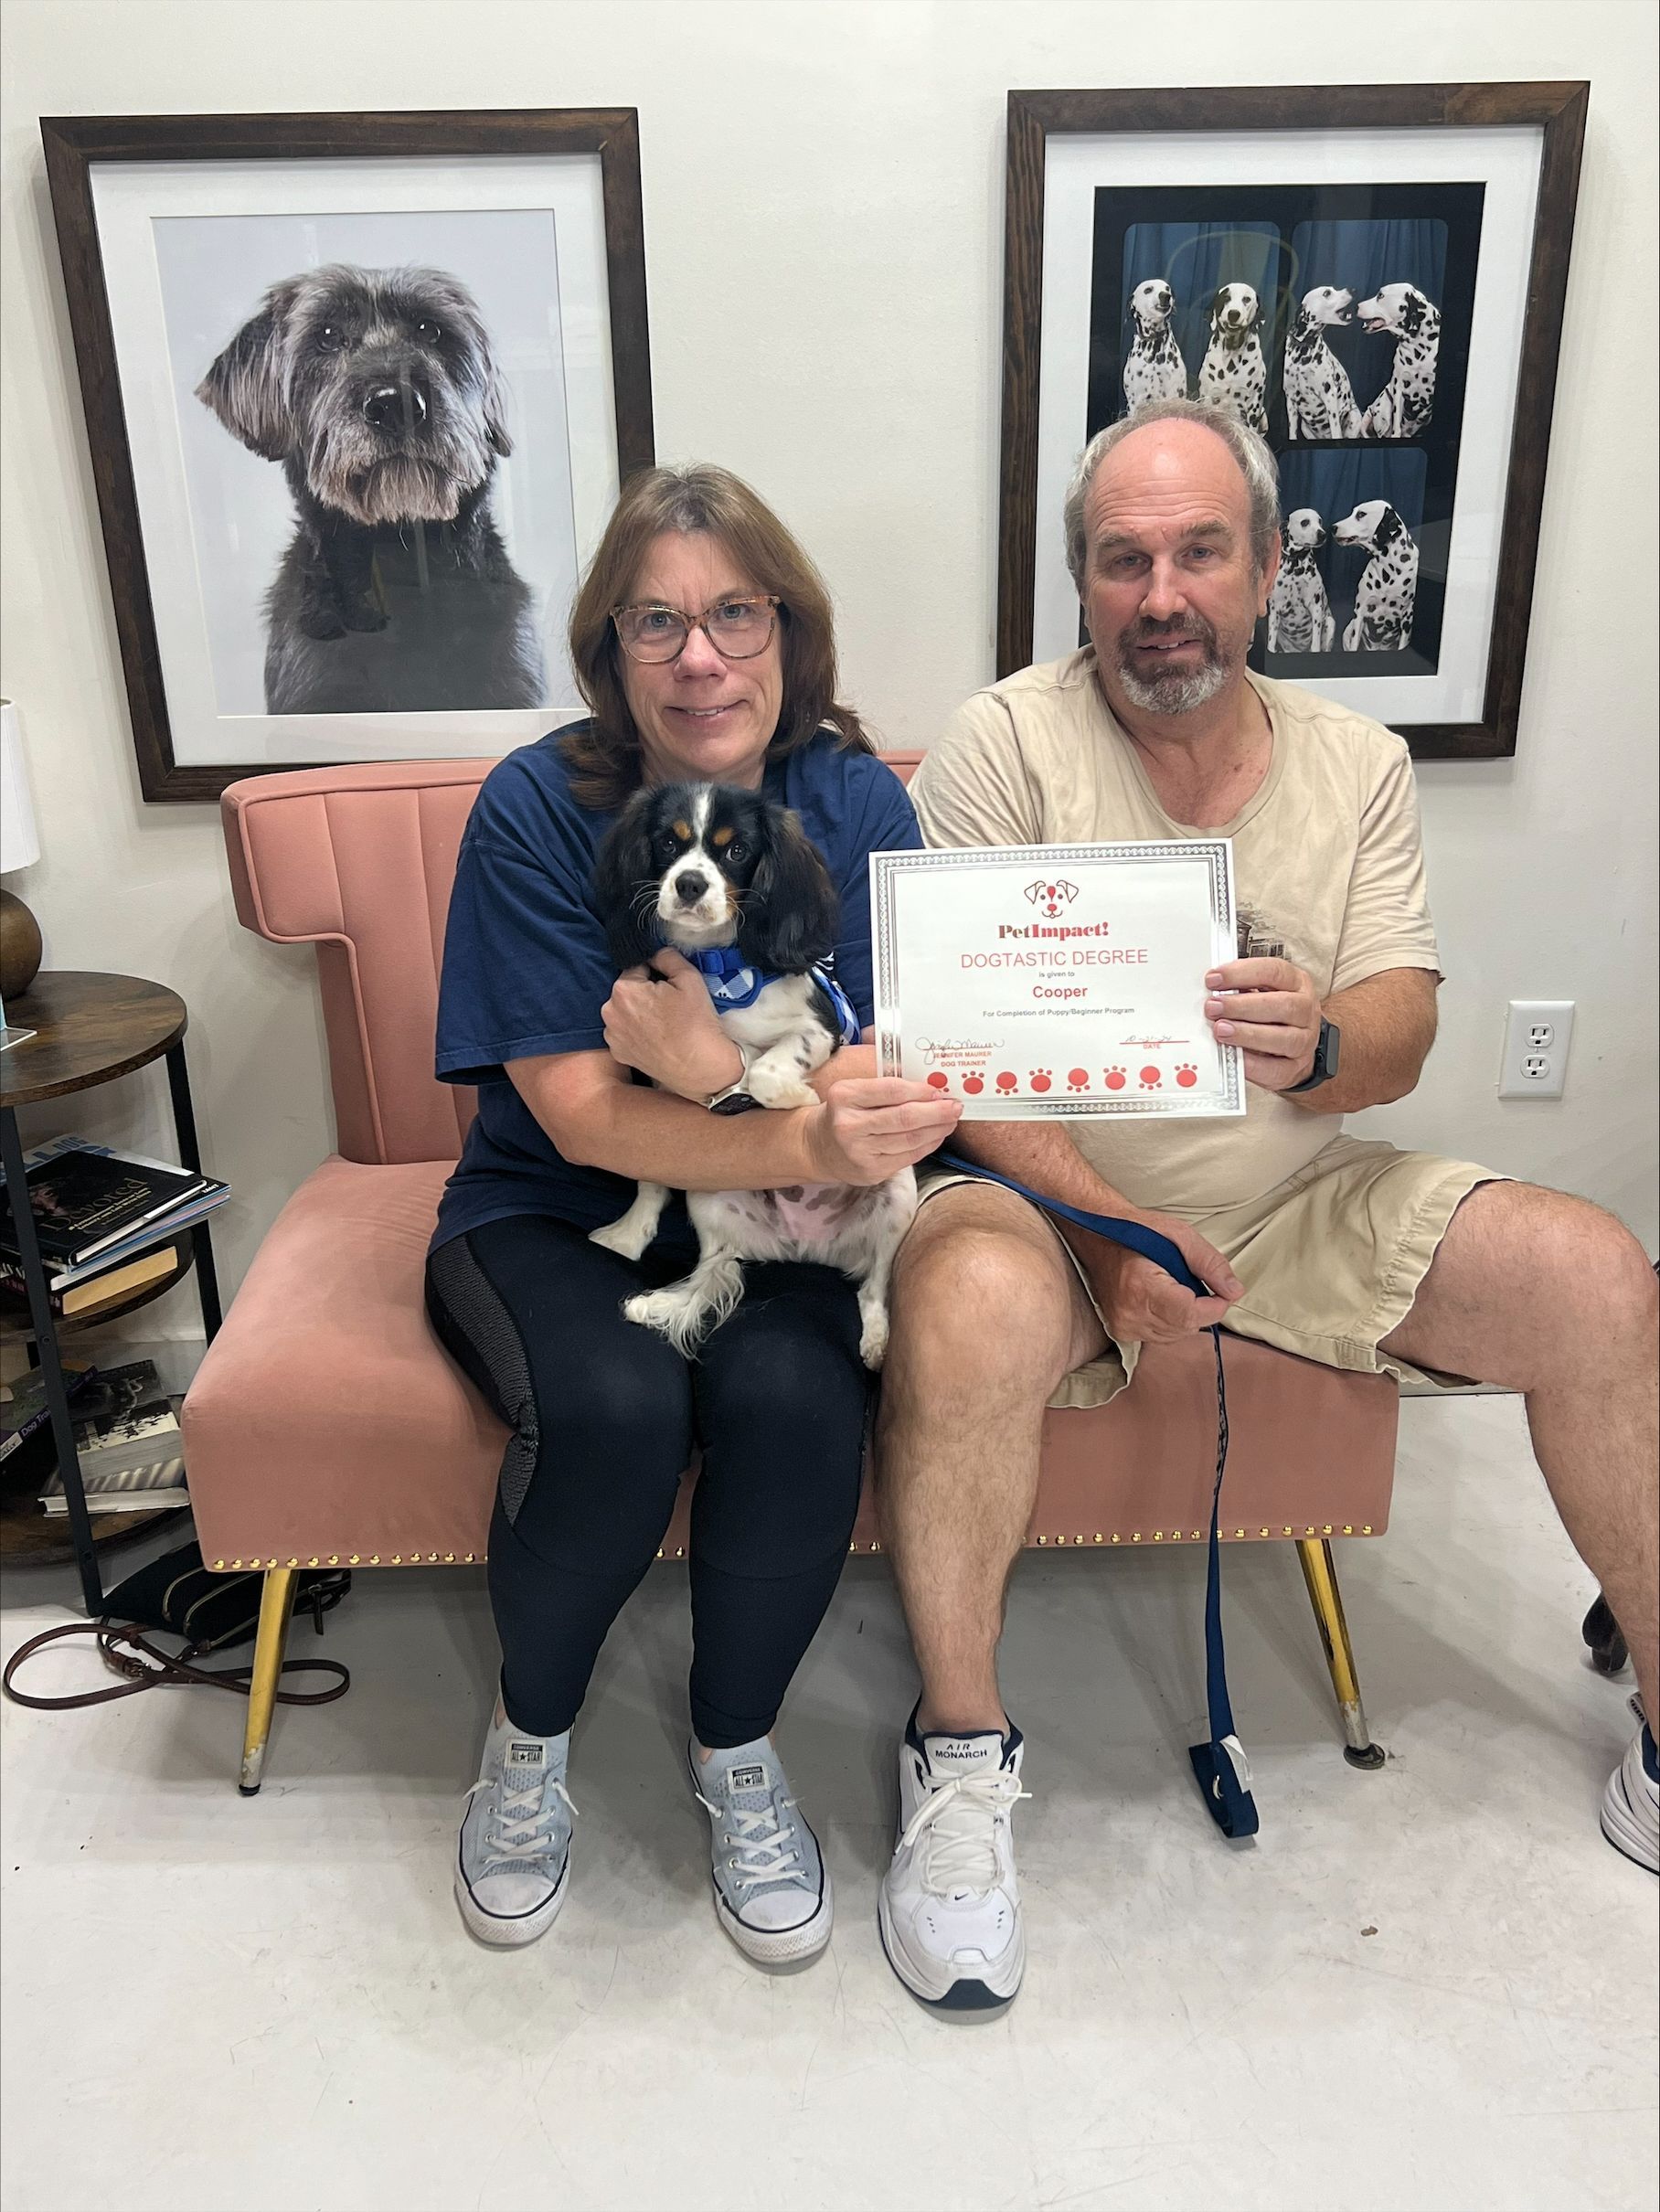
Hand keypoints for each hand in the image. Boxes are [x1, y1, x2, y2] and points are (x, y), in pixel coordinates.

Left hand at [601, 949, 741, 1099]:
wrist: (701, 1068)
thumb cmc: (696, 1023)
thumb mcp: (689, 978)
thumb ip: (667, 956)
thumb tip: (655, 953)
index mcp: (623, 990)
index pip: (636, 967)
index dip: (656, 974)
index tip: (671, 987)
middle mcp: (609, 1013)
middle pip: (628, 991)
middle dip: (645, 993)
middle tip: (670, 1006)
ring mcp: (612, 1036)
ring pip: (626, 1012)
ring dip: (639, 1012)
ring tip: (664, 1024)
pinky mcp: (619, 1054)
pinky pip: (626, 1033)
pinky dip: (637, 1033)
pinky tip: (657, 1038)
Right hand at [800, 1077, 961, 1186]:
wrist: (819, 1147)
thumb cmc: (844, 1112)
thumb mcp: (853, 1091)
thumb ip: (885, 1086)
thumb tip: (931, 1085)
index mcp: (844, 1096)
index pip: (891, 1090)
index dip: (920, 1090)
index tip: (939, 1089)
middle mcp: (849, 1125)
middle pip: (904, 1117)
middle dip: (936, 1111)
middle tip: (956, 1105)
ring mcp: (860, 1151)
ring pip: (910, 1140)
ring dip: (937, 1129)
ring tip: (951, 1120)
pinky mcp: (871, 1171)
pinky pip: (908, 1157)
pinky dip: (928, 1145)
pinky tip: (938, 1135)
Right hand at [1074, 1211, 1241, 1343]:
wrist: (1098, 1238)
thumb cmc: (1138, 1231)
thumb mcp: (1179, 1235)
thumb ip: (1210, 1263)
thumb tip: (1234, 1291)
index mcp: (1142, 1286)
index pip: (1190, 1314)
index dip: (1215, 1306)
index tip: (1222, 1292)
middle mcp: (1130, 1312)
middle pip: (1186, 1327)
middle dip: (1201, 1309)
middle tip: (1194, 1281)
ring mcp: (1123, 1325)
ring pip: (1176, 1335)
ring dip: (1185, 1315)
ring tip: (1174, 1288)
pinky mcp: (1121, 1331)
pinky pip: (1160, 1336)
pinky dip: (1170, 1321)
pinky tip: (1163, 1300)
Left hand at [1204, 957, 1321, 1092]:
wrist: (1294, 1047)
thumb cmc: (1272, 1014)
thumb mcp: (1261, 992)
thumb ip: (1239, 989)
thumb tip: (1210, 991)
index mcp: (1297, 983)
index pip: (1274, 971)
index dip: (1241, 973)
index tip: (1213, 979)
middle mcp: (1306, 1010)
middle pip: (1281, 1004)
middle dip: (1242, 1005)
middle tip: (1213, 1007)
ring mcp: (1304, 1040)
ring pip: (1282, 1037)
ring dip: (1246, 1033)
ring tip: (1220, 1030)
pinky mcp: (1295, 1068)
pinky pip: (1275, 1069)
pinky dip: (1252, 1064)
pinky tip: (1233, 1056)